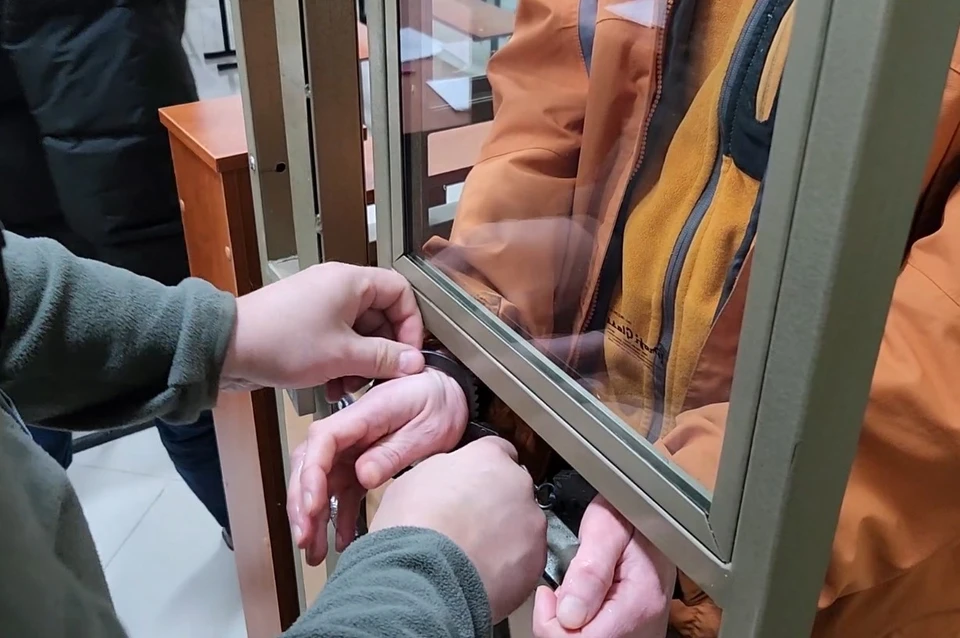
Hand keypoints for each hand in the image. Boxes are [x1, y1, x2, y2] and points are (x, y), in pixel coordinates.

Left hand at [220, 262, 424, 391]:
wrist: (227, 348)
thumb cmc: (281, 342)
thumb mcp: (343, 355)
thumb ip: (384, 358)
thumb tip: (415, 362)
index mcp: (352, 282)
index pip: (401, 292)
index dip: (411, 324)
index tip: (409, 355)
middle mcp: (338, 287)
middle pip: (381, 315)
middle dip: (382, 351)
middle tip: (379, 378)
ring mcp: (321, 304)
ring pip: (359, 332)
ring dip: (360, 363)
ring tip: (349, 387)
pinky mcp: (305, 322)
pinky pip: (338, 340)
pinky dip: (341, 362)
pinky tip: (331, 386)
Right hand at [288, 368, 468, 564]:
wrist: (449, 390)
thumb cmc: (439, 399)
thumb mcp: (427, 426)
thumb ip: (395, 450)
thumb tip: (364, 475)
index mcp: (365, 414)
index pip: (323, 441)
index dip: (311, 475)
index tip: (312, 506)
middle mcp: (351, 429)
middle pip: (312, 464)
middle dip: (302, 503)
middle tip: (305, 537)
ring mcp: (353, 446)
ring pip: (321, 482)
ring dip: (314, 517)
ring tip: (315, 549)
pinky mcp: (361, 461)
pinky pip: (343, 490)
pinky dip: (339, 516)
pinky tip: (340, 540)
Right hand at [370, 438, 546, 622]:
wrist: (424, 577)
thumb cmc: (413, 528)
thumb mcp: (415, 478)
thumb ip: (445, 471)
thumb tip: (449, 478)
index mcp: (488, 457)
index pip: (497, 451)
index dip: (482, 471)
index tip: (472, 485)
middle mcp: (517, 484)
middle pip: (513, 488)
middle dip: (496, 504)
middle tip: (468, 524)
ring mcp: (531, 522)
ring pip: (523, 524)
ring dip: (505, 535)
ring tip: (472, 553)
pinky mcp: (536, 559)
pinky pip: (526, 558)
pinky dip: (510, 565)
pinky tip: (482, 572)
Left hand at [533, 496, 674, 637]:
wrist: (654, 513)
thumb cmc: (629, 515)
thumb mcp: (607, 526)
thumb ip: (589, 570)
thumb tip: (568, 614)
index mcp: (639, 604)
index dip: (552, 623)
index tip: (547, 595)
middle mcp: (645, 627)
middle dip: (560, 622)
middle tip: (561, 589)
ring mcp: (642, 632)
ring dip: (571, 623)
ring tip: (576, 590)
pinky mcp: (634, 631)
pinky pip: (599, 636)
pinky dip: (582, 623)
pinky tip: (584, 601)